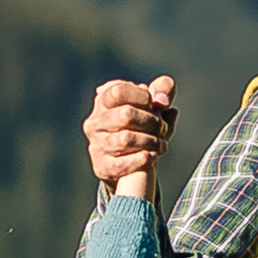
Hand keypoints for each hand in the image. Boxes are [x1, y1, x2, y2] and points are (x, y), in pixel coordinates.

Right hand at [86, 75, 179, 196]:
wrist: (133, 163)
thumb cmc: (144, 127)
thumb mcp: (155, 105)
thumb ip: (162, 90)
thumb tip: (162, 100)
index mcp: (104, 101)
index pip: (118, 91)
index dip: (141, 96)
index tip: (153, 104)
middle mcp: (95, 122)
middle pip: (126, 115)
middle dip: (152, 121)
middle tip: (162, 128)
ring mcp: (96, 145)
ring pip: (126, 139)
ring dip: (151, 141)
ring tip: (161, 144)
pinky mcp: (101, 167)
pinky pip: (122, 164)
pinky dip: (142, 159)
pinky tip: (152, 156)